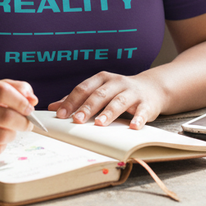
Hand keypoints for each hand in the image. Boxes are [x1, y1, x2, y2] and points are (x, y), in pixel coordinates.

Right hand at [0, 78, 37, 157]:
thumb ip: (14, 88)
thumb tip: (32, 100)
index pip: (1, 91)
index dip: (20, 100)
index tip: (29, 107)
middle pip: (4, 116)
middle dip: (23, 121)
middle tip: (27, 123)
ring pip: (1, 136)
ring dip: (13, 134)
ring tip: (11, 130)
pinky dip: (2, 145)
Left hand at [48, 71, 165, 129]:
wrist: (152, 88)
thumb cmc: (119, 92)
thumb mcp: (99, 91)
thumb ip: (78, 99)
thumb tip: (53, 108)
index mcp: (102, 79)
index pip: (83, 88)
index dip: (71, 101)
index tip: (60, 114)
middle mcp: (117, 83)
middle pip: (100, 94)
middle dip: (87, 107)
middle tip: (77, 120)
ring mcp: (132, 92)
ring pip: (119, 101)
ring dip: (109, 112)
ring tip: (100, 123)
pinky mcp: (146, 103)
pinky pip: (142, 111)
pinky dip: (138, 118)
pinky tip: (133, 126)